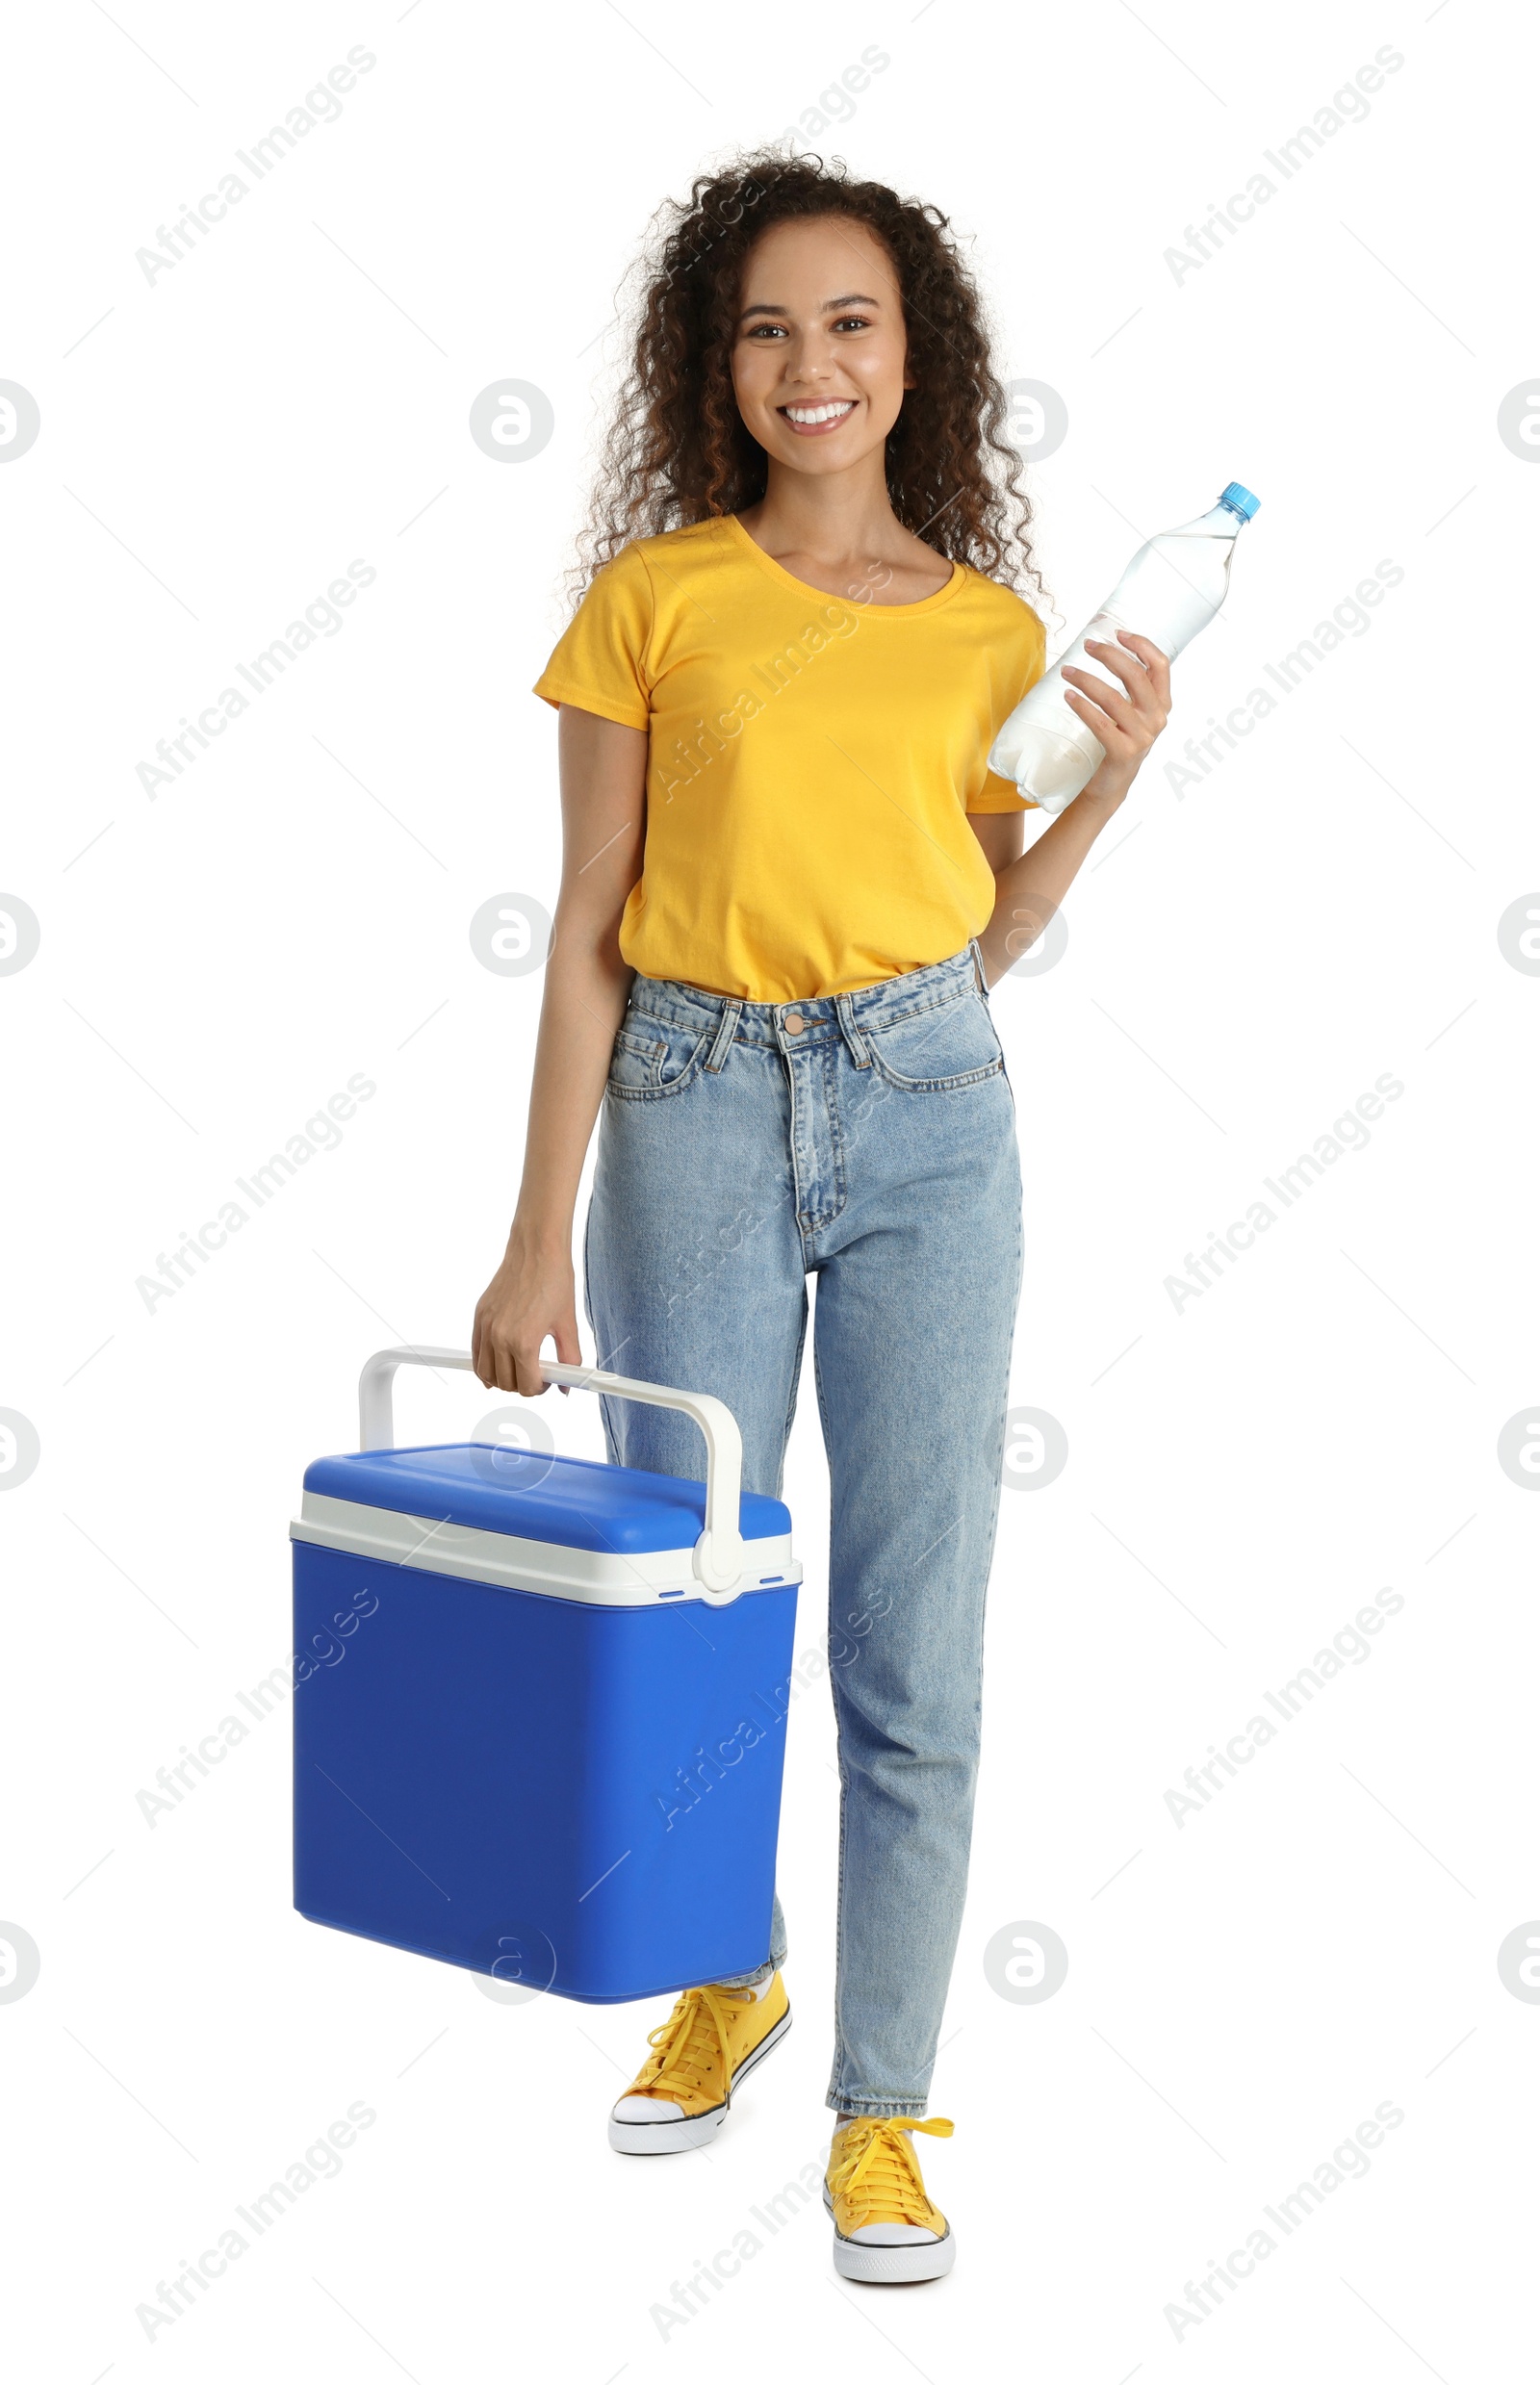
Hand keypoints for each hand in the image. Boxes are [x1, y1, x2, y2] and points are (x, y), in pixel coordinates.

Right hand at [471, 1225, 580, 1396]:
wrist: (537, 1250)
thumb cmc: (554, 1281)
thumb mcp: (568, 1324)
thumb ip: (569, 1359)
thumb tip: (568, 1384)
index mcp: (524, 1342)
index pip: (526, 1387)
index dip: (540, 1389)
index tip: (548, 1381)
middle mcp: (500, 1337)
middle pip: (506, 1384)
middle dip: (523, 1385)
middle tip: (537, 1374)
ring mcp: (487, 1327)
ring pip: (486, 1374)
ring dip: (503, 1378)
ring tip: (519, 1369)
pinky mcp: (480, 1317)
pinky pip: (475, 1354)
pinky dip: (484, 1365)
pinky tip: (498, 1364)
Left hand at [1060, 632, 1170, 804]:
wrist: (1111, 785)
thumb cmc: (1117, 740)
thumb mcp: (1131, 713)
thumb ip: (1129, 687)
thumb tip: (1102, 647)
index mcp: (1162, 704)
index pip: (1160, 664)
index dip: (1141, 645)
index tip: (1117, 633)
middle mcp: (1157, 718)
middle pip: (1135, 676)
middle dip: (1109, 655)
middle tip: (1086, 646)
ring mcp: (1142, 737)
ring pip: (1113, 698)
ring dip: (1087, 680)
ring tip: (1066, 671)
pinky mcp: (1123, 752)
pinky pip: (1100, 723)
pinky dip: (1082, 706)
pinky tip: (1068, 696)